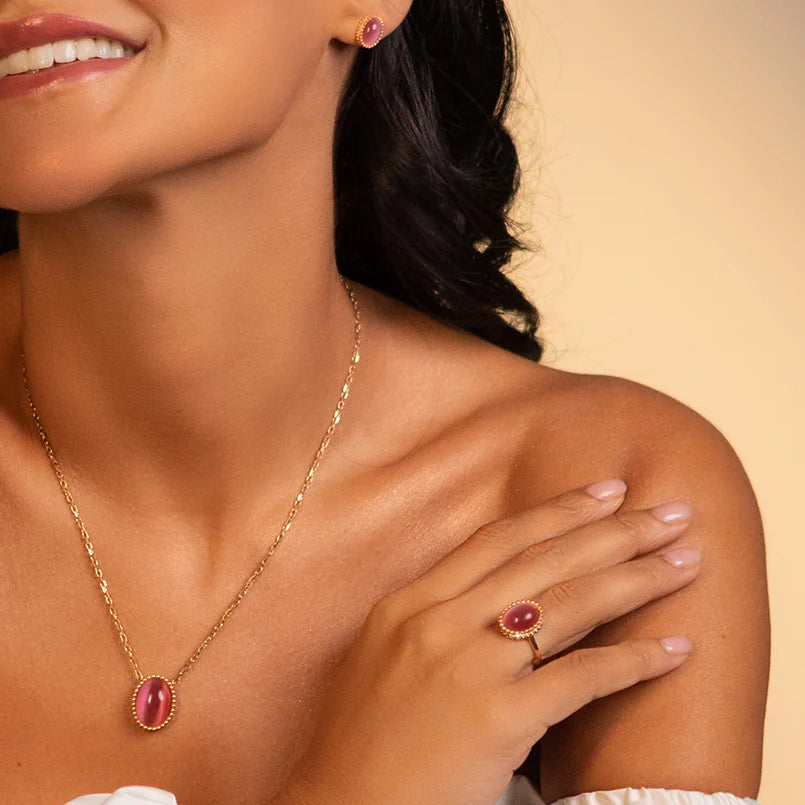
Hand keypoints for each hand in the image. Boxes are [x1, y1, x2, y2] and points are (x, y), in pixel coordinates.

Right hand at [276, 479, 699, 804]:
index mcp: (408, 603)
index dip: (557, 512)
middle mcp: (437, 620)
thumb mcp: (382, 658)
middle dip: (614, 531)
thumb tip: (493, 602)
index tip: (604, 492)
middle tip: (667, 512)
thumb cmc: (361, 743)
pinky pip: (579, 678)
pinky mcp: (495, 720)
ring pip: (568, 605)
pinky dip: (632, 662)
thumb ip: (432, 620)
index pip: (497, 540)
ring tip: (684, 562)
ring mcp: (465, 666)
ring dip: (635, 579)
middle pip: (542, 559)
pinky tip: (672, 650)